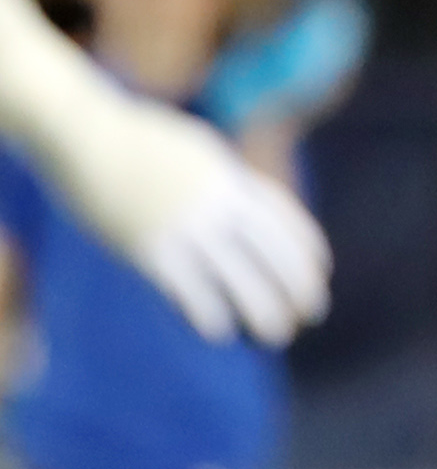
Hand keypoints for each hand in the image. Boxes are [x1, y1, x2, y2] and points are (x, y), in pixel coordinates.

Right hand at [131, 125, 332, 346]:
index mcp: (229, 177)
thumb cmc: (134, 139)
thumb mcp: (195, 151)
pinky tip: (217, 331)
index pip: (283, 216)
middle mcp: (215, 202)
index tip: (322, 271)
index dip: (307, 246)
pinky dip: (206, 312)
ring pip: (236, 275)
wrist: (81, 134)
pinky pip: (185, 287)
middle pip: (271, 250)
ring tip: (276, 334)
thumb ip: (221, 179)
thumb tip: (243, 201)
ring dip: (261, 308)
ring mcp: (182, 225)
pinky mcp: (146, 246)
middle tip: (313, 313)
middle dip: (297, 284)